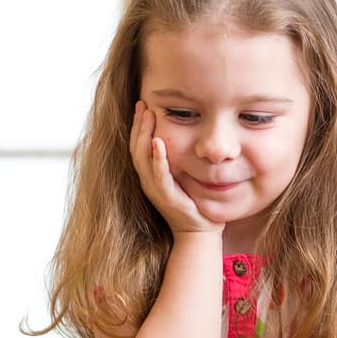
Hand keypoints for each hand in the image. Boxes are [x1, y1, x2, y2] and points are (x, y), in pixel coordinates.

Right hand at [130, 100, 223, 233]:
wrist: (200, 234)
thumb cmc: (194, 205)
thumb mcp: (183, 178)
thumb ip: (178, 160)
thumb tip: (183, 136)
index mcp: (151, 176)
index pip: (139, 147)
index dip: (138, 126)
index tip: (142, 105)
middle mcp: (149, 182)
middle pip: (136, 148)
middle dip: (138, 124)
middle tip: (142, 103)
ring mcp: (156, 191)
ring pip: (142, 159)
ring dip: (144, 135)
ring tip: (147, 115)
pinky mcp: (167, 198)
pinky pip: (159, 175)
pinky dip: (157, 158)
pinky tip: (158, 141)